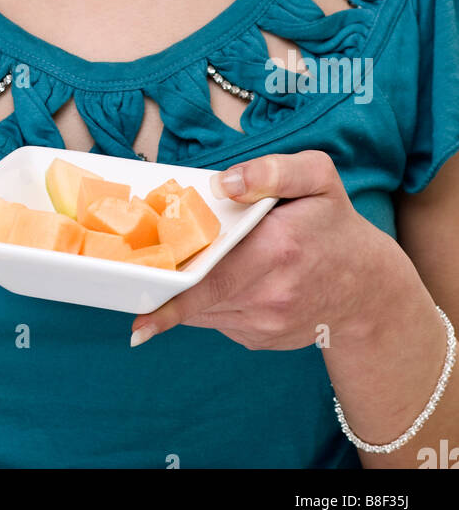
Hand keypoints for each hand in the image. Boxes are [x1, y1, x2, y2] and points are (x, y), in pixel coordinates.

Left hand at [129, 151, 392, 349]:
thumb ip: (272, 170)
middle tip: (143, 269)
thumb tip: (224, 183)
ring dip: (185, 294)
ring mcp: (266, 324)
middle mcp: (270, 294)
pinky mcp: (261, 340)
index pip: (213, 278)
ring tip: (183, 266)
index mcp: (277, 249)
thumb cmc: (335, 226)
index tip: (138, 319)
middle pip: (199, 295)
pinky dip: (208, 303)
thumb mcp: (318, 178)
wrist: (370, 289)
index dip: (172, 298)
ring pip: (203, 312)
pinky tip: (223, 280)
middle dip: (168, 284)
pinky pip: (219, 320)